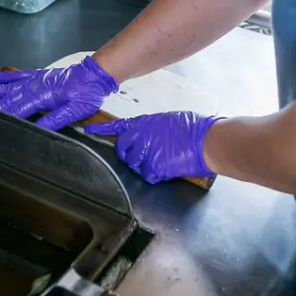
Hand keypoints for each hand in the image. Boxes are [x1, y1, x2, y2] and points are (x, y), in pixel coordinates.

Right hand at [0, 56, 118, 130]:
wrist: (95, 74)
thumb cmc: (87, 93)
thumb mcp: (74, 111)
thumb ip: (54, 120)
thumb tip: (37, 128)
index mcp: (43, 96)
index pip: (18, 108)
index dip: (3, 115)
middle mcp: (35, 86)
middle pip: (9, 97)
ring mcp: (36, 79)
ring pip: (9, 86)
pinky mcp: (39, 75)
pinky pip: (18, 75)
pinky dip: (5, 77)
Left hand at [85, 112, 222, 183]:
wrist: (205, 141)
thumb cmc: (192, 128)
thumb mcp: (167, 120)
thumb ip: (151, 127)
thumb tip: (149, 134)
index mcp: (142, 123)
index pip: (117, 127)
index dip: (102, 130)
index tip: (89, 130)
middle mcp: (139, 137)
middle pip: (122, 150)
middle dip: (129, 154)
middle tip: (144, 155)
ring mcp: (145, 153)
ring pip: (134, 165)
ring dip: (144, 165)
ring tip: (162, 160)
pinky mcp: (153, 167)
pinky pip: (147, 176)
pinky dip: (156, 175)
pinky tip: (166, 169)